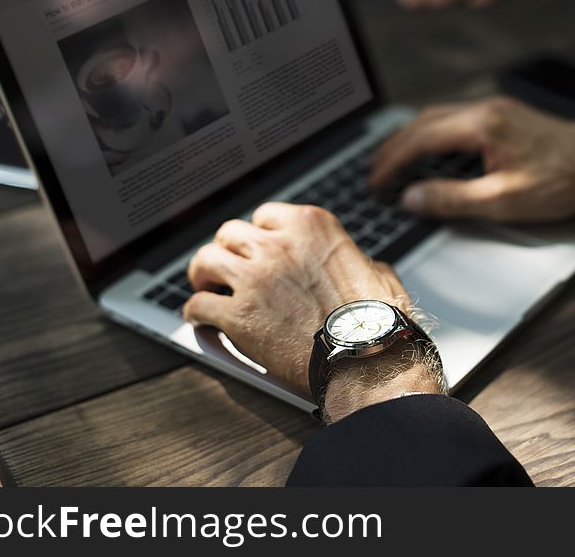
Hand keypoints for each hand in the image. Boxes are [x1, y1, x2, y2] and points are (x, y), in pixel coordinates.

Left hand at [183, 203, 408, 394]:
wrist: (367, 359)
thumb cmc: (378, 322)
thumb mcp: (378, 273)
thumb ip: (356, 261)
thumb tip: (361, 266)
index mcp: (311, 227)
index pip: (266, 216)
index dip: (259, 235)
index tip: (258, 249)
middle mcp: (278, 245)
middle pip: (230, 234)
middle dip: (228, 251)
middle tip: (227, 268)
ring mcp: (255, 278)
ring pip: (204, 260)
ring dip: (203, 275)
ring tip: (206, 287)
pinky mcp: (238, 316)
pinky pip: (198, 305)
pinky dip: (196, 313)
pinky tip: (201, 319)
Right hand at [370, 97, 574, 222]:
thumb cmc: (564, 182)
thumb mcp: (504, 201)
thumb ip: (452, 199)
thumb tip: (412, 197)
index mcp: (483, 125)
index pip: (420, 138)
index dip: (392, 160)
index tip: (375, 180)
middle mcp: (486, 109)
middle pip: (423, 121)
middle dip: (394, 146)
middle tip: (374, 172)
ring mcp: (495, 109)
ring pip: (438, 117)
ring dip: (412, 138)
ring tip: (394, 163)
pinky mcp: (504, 116)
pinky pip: (455, 120)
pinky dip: (432, 135)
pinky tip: (431, 153)